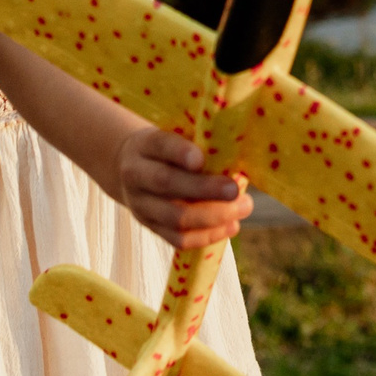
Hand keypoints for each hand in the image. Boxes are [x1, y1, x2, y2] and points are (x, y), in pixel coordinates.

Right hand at [114, 127, 252, 249]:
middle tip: (235, 190)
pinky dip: (207, 236)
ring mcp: (141, 205)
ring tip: (243, 208)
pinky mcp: (151, 227)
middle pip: (167, 184)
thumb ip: (200, 143)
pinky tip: (230, 226)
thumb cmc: (170, 149)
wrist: (132, 168)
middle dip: (205, 189)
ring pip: (175, 217)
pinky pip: (178, 239)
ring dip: (214, 216)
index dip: (180, 153)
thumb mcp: (177, 136)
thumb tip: (236, 157)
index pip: (161, 145)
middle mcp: (136, 175)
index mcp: (145, 145)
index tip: (201, 159)